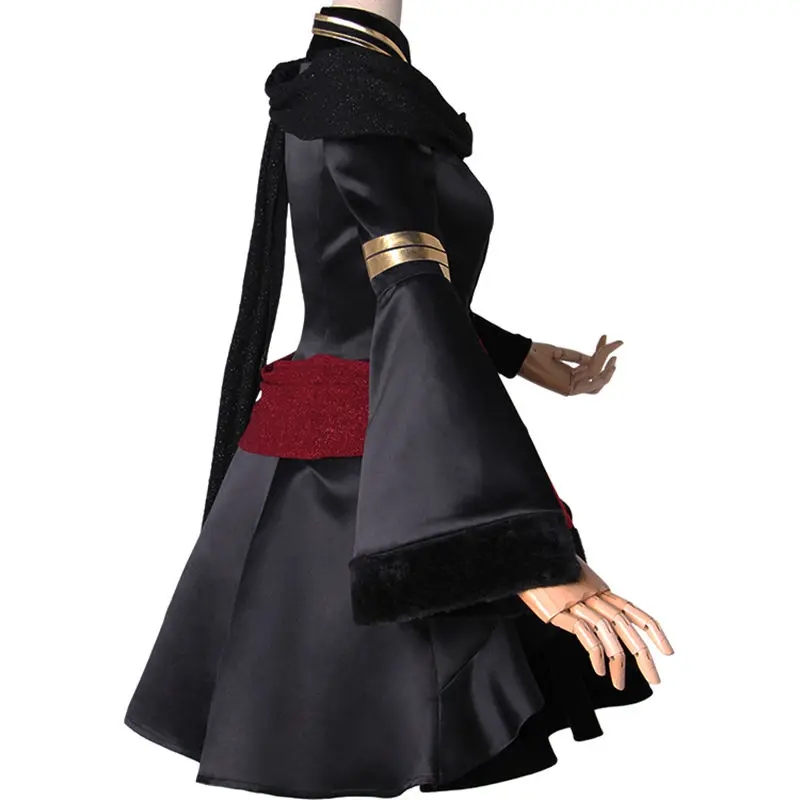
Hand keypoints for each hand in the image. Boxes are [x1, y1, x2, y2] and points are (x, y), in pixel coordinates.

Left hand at [517, 334, 622, 395]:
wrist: (521, 356)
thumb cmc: (535, 354)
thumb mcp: (559, 353)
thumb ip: (576, 357)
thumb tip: (594, 359)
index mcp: (569, 375)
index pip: (592, 368)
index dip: (602, 353)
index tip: (606, 337)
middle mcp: (571, 383)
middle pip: (598, 376)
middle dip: (608, 359)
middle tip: (617, 343)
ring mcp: (570, 388)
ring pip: (597, 380)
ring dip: (607, 366)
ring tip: (611, 351)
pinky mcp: (568, 389)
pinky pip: (590, 382)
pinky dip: (596, 370)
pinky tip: (597, 357)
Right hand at [517, 558, 673, 689]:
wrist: (526, 556)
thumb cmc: (544, 571)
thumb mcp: (569, 581)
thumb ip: (583, 596)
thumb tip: (591, 615)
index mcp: (598, 589)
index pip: (633, 611)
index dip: (652, 630)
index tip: (667, 651)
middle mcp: (593, 595)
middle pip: (626, 625)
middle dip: (644, 654)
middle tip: (655, 679)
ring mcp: (578, 602)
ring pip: (610, 632)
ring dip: (619, 662)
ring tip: (618, 684)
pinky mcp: (561, 610)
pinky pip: (586, 634)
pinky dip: (597, 653)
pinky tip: (600, 670)